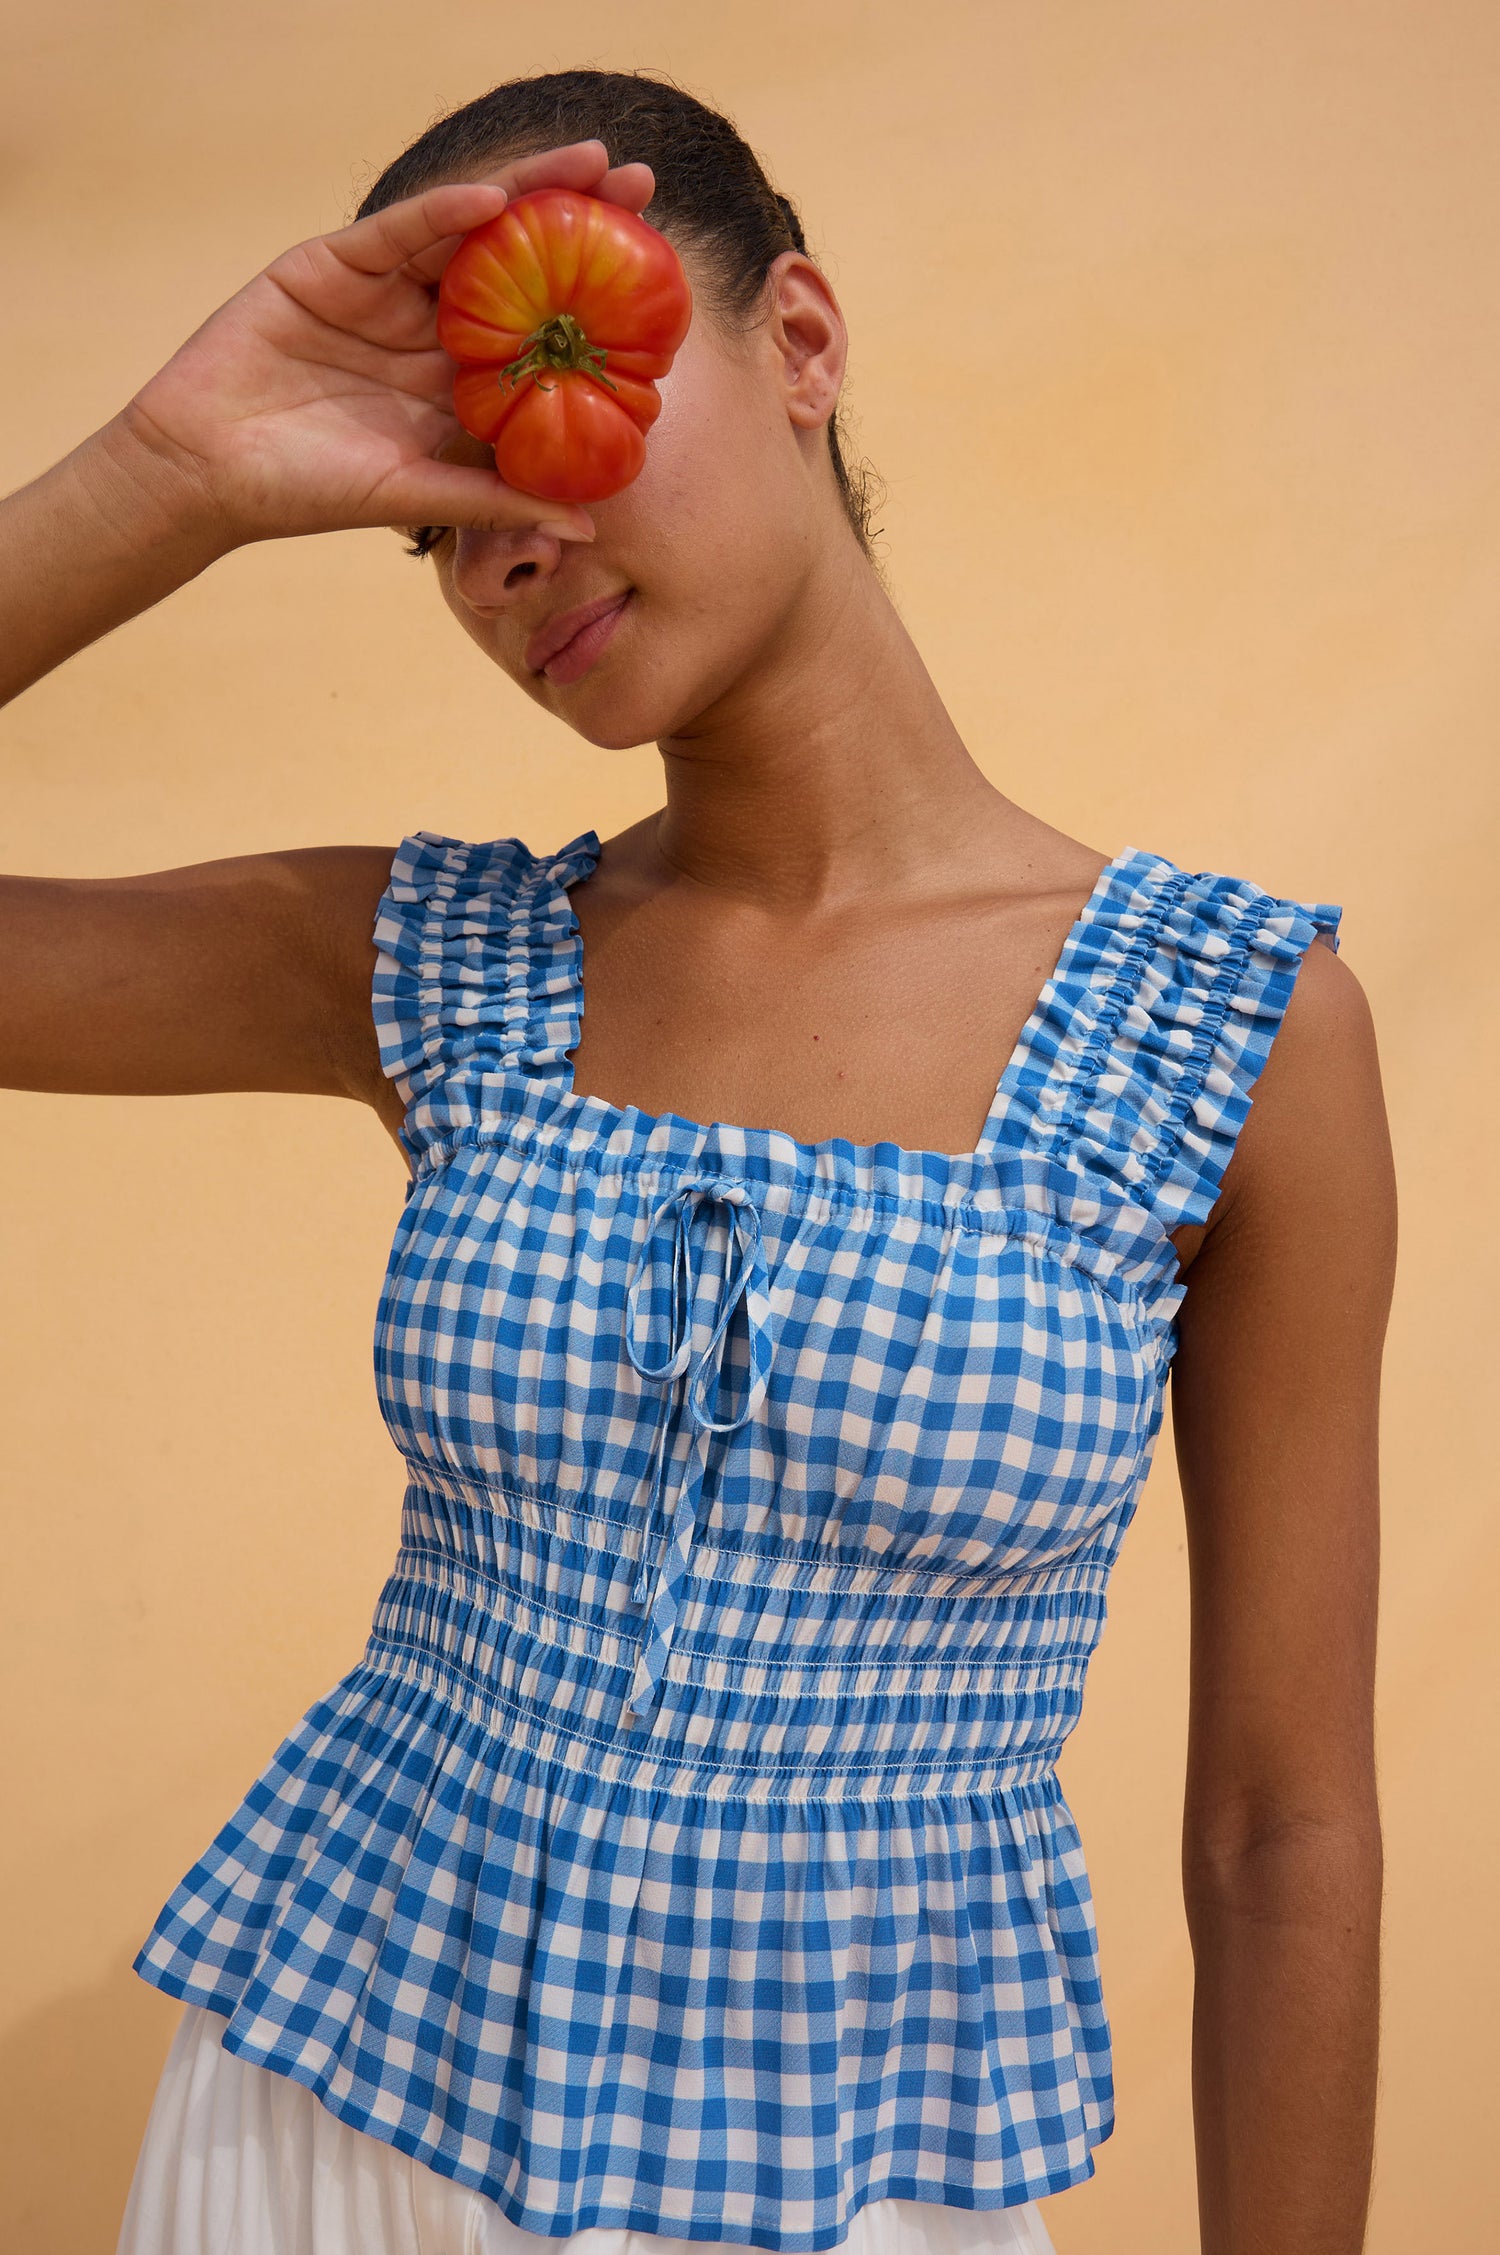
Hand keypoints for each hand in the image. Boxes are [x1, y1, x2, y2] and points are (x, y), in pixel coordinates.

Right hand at [101, 140, 653, 550]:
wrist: (207, 475)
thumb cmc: (308, 494)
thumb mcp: (416, 498)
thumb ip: (497, 502)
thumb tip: (588, 528)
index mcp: (458, 383)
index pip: (540, 330)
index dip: (597, 302)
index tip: (665, 282)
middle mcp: (430, 328)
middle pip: (517, 265)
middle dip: (579, 222)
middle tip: (644, 188)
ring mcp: (384, 292)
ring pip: (466, 232)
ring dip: (527, 194)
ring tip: (590, 167)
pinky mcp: (333, 265)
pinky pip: (397, 233)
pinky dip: (442, 214)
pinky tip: (492, 198)